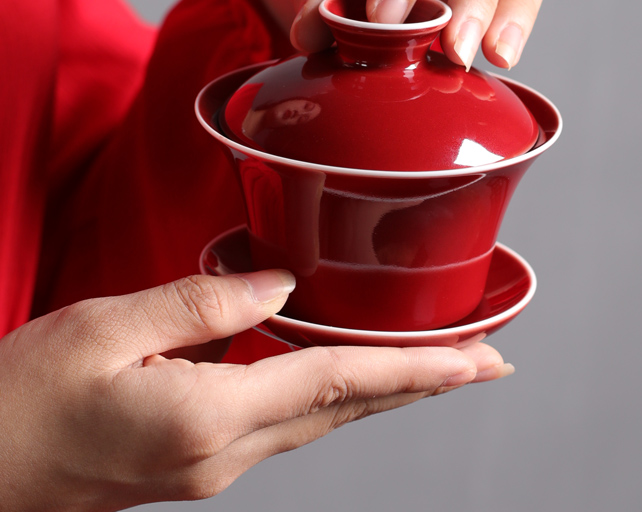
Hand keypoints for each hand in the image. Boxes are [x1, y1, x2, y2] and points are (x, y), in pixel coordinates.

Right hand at [0, 271, 510, 510]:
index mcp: (204, 418)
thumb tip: (280, 284)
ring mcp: (214, 466)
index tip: (479, 363)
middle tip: (486, 361)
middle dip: (423, 383)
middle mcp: (223, 454)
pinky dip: (338, 395)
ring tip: (438, 365)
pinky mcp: (200, 460)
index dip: (417, 371)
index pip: (338, 383)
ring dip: (387, 390)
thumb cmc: (24, 397)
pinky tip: (352, 377)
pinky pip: (291, 421)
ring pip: (326, 419)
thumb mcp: (106, 326)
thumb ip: (203, 302)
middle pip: (348, 409)